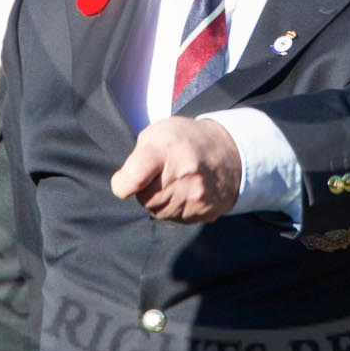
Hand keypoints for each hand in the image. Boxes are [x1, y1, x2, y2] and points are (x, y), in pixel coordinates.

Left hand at [111, 117, 240, 222]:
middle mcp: (183, 174)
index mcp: (166, 149)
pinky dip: (175, 208)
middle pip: (144, 198)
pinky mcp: (203, 212)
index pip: (132, 179)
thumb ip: (137, 156)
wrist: (227, 153)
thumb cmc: (186, 139)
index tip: (123, 180)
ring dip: (159, 200)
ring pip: (158, 212)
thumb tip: (125, 184)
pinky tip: (185, 191)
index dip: (122, 183)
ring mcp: (195, 195)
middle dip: (144, 189)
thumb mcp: (158, 132)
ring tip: (173, 182)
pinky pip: (175, 218)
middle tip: (159, 174)